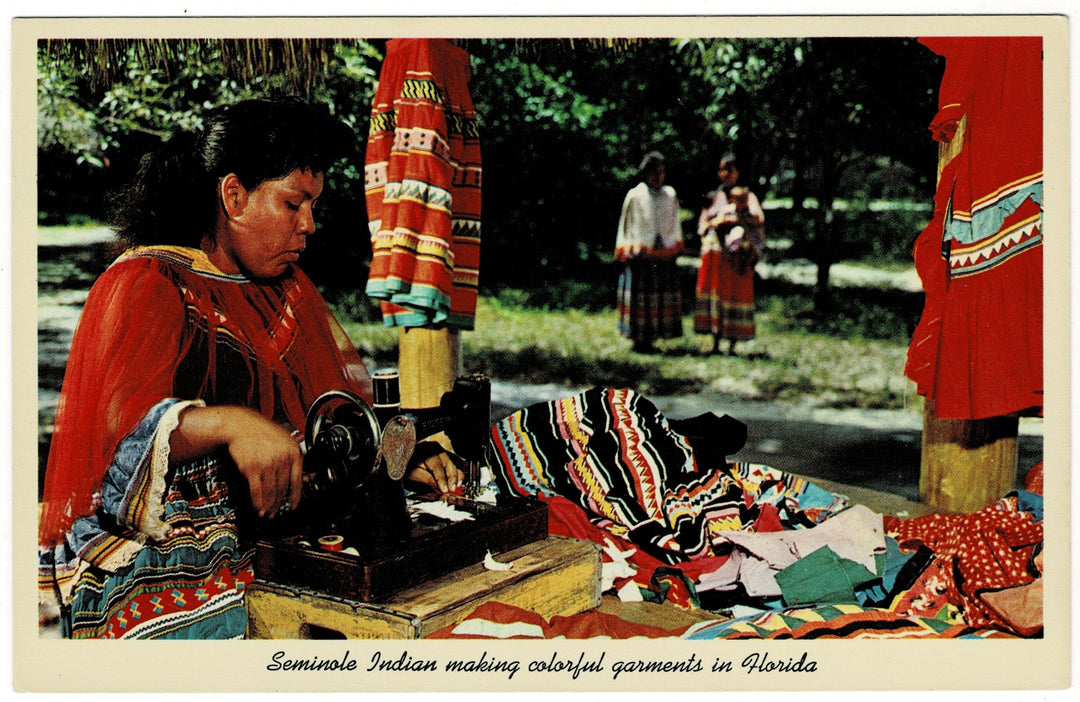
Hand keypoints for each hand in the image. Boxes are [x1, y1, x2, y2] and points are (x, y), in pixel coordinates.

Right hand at [171, 405, 302, 518]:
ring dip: (269, 506)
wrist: (239, 425)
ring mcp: (267, 464)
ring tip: (267, 513)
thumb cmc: (261, 432)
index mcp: (293, 452)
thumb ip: (292, 458)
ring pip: (271, 492)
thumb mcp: (284, 440)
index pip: (297, 480)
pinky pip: (257, 490)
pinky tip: (258, 508)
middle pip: (282, 489)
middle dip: (278, 504)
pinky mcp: (252, 468)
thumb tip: (301, 478)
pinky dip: (258, 502)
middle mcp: (282, 459)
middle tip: (276, 513)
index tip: (293, 506)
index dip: (296, 497)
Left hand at [406, 449, 464, 493]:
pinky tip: (458, 481)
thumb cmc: (407, 468)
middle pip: (447, 463)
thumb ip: (426, 480)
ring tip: (457, 486)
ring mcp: (440, 451)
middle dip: (451, 478)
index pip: (436, 467)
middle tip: (452, 489)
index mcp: (424, 452)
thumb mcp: (412, 475)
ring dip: (456, 476)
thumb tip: (438, 487)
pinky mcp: (444, 457)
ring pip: (452, 463)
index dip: (441, 479)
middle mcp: (433, 449)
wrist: (403, 461)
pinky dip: (457, 473)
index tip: (444, 489)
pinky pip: (454, 464)